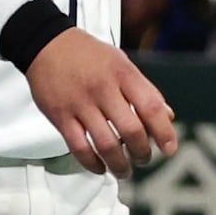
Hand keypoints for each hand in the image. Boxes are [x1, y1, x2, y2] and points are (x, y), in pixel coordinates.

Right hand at [24, 27, 180, 170]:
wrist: (45, 44)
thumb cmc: (88, 54)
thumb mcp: (122, 63)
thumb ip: (145, 90)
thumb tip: (167, 116)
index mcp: (122, 73)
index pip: (150, 107)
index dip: (164, 132)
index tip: (169, 148)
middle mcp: (103, 88)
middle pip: (131, 130)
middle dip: (142, 153)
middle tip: (144, 159)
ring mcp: (80, 103)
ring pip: (106, 144)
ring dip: (119, 164)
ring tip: (124, 170)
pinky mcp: (60, 116)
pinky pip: (79, 147)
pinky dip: (92, 163)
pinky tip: (100, 167)